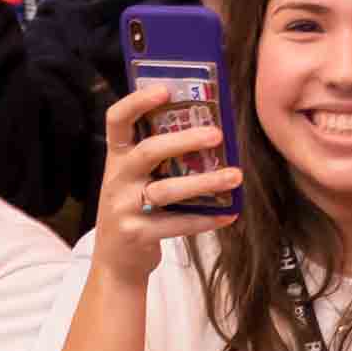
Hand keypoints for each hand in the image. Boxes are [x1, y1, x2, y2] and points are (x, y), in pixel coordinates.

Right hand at [88, 81, 238, 278]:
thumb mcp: (138, 178)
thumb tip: (209, 128)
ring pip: (167, 190)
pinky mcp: (136, 233)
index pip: (117, 120)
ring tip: (235, 175)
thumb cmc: (136, 209)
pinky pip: (176, 224)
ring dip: (206, 181)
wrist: (116, 261)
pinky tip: (229, 213)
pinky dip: (205, 219)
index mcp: (117, 157)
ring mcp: (123, 207)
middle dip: (184, 140)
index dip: (137, 102)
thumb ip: (159, 156)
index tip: (166, 89)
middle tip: (217, 134)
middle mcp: (117, 178)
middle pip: (148, 151)